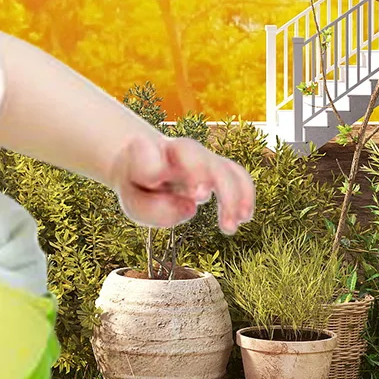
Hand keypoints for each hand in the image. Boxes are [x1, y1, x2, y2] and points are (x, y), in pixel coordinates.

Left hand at [111, 128, 254, 234]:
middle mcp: (174, 151)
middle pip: (190, 151)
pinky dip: (244, 195)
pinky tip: (243, 218)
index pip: (147, 156)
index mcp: (144, 156)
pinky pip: (237, 174)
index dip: (152, 167)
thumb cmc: (138, 186)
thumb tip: (191, 207)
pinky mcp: (217, 167)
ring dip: (230, 194)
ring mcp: (199, 157)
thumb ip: (152, 209)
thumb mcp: (134, 203)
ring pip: (219, 164)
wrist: (143, 165)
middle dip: (198, 170)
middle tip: (200, 198)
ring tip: (229, 227)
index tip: (154, 181)